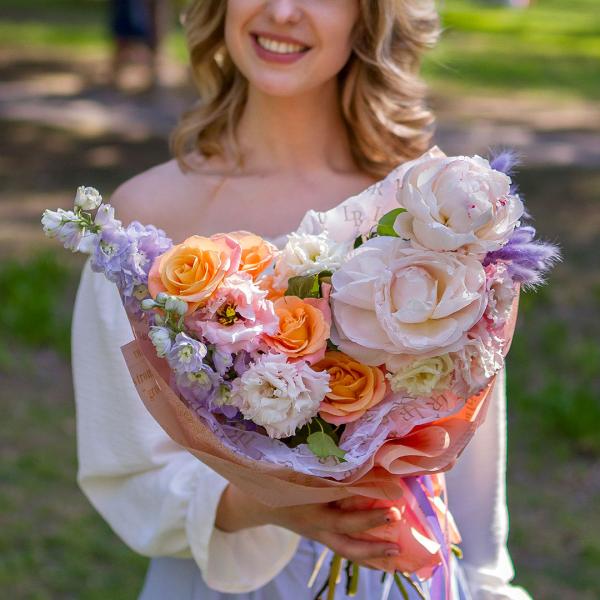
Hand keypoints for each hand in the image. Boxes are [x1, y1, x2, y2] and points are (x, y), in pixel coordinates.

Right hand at [215, 483, 401, 566]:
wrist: (258, 503)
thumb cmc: (282, 480)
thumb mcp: (300, 471)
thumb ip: (325, 467)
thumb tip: (360, 458)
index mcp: (310, 504)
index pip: (341, 508)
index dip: (366, 508)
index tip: (390, 504)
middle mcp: (315, 524)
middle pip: (346, 537)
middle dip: (371, 534)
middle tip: (396, 525)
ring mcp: (318, 534)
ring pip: (346, 551)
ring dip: (372, 554)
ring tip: (396, 554)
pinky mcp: (321, 537)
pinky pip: (344, 550)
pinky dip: (364, 557)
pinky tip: (383, 560)